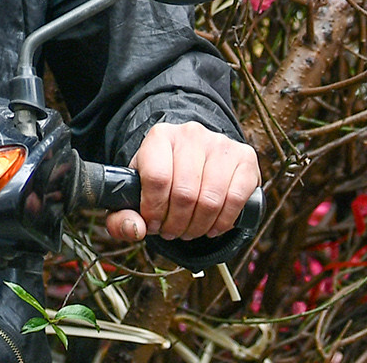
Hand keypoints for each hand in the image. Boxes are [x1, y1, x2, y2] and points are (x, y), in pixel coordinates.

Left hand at [106, 121, 258, 242]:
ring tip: (189, 230)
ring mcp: (221, 144)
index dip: (153, 211)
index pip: (157, 178)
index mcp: (160, 136)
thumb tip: (136, 230)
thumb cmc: (162, 176)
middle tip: (171, 232)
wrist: (193, 155)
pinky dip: (222, 223)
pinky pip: (235, 200)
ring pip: (210, 200)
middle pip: (185, 193)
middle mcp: (191, 134)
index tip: (152, 224)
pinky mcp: (244, 157)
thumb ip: (121, 215)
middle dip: (176, 224)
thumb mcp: (134, 191)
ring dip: (198, 226)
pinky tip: (211, 227)